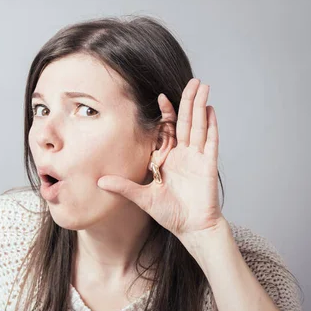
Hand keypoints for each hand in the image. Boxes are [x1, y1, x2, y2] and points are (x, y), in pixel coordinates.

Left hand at [97, 78, 224, 250]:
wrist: (191, 228)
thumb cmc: (170, 214)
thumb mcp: (142, 198)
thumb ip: (123, 187)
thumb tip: (99, 181)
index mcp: (168, 159)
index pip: (167, 130)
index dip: (166, 113)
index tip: (160, 97)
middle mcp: (184, 155)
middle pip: (185, 122)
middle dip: (187, 101)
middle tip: (191, 81)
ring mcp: (197, 158)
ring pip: (198, 126)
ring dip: (200, 106)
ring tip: (202, 87)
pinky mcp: (208, 165)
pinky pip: (210, 141)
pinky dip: (211, 125)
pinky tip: (211, 109)